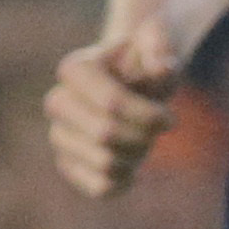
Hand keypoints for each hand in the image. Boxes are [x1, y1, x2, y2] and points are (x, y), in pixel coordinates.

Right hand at [44, 15, 178, 198]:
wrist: (134, 75)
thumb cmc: (147, 57)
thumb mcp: (159, 40)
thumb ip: (161, 47)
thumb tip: (162, 70)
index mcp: (75, 68)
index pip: (112, 103)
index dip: (149, 116)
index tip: (171, 118)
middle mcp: (58, 102)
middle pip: (105, 135)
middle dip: (144, 136)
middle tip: (162, 127)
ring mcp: (59, 135)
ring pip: (105, 163)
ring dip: (138, 155)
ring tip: (147, 139)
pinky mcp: (68, 163)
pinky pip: (97, 188)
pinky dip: (124, 182)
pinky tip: (135, 168)